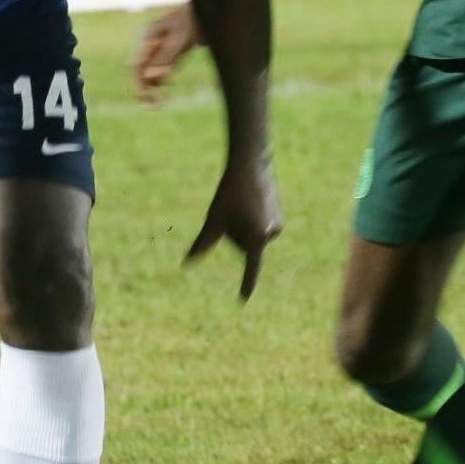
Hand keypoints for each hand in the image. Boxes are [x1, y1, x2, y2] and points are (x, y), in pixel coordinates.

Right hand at [129, 3, 199, 104]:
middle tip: (153, 105)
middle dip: (144, 88)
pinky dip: (162, 82)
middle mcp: (151, 43)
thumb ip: (165, 58)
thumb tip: (148, 78)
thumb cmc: (194, 20)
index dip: (139, 83)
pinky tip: (167, 90)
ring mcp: (160, 49)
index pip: (137, 65)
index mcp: (148, 36)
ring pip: (150, 72)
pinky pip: (161, 71)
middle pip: (141, 70)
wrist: (212, 11)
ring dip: (152, 88)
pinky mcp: (170, 54)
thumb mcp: (180, 40)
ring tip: (158, 104)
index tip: (147, 98)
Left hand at [187, 152, 281, 300]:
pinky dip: (249, 221)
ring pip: (250, 238)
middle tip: (232, 209)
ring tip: (241, 205)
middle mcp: (271, 234)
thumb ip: (204, 242)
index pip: (250, 267)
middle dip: (233, 234)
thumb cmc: (231, 191)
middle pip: (243, 247)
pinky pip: (257, 229)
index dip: (246, 284)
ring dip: (241, 227)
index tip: (242, 300)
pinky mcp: (278, 219)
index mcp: (257, 237)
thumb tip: (186, 263)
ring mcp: (276, 227)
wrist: (252, 164)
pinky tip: (248, 204)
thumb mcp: (214, 218)